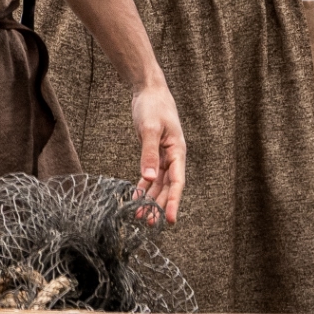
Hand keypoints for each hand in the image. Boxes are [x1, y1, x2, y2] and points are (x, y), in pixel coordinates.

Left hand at [130, 81, 185, 224]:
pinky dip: (143, 187)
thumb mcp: (150, 129)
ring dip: (150, 199)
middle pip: (168, 186)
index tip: (170, 220)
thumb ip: (149, 154)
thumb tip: (150, 178)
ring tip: (139, 216)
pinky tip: (135, 198)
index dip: (174, 202)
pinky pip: (150, 175)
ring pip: (159, 183)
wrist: (148, 89)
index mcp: (178, 151)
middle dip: (160, 205)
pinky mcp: (153, 153)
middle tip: (149, 224)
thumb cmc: (153, 106)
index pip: (177, 182)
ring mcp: (163, 155)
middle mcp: (173, 156)